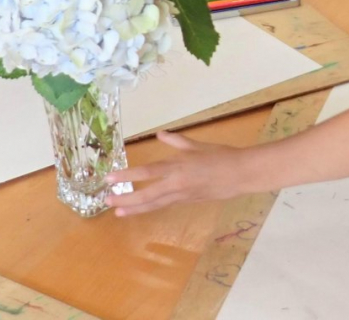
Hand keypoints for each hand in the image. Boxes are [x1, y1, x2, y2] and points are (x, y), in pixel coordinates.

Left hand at [104, 131, 244, 215]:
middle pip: (146, 195)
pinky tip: (142, 208)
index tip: (109, 179)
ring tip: (118, 212)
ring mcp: (182, 196)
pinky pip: (165, 205)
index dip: (127, 176)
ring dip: (136, 208)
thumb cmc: (220, 156)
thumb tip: (160, 135)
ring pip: (154, 204)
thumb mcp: (197, 145)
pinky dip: (151, 207)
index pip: (147, 172)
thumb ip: (177, 141)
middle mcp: (176, 184)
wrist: (241, 175)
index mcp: (178, 167)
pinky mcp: (188, 202)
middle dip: (126, 199)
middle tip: (107, 201)